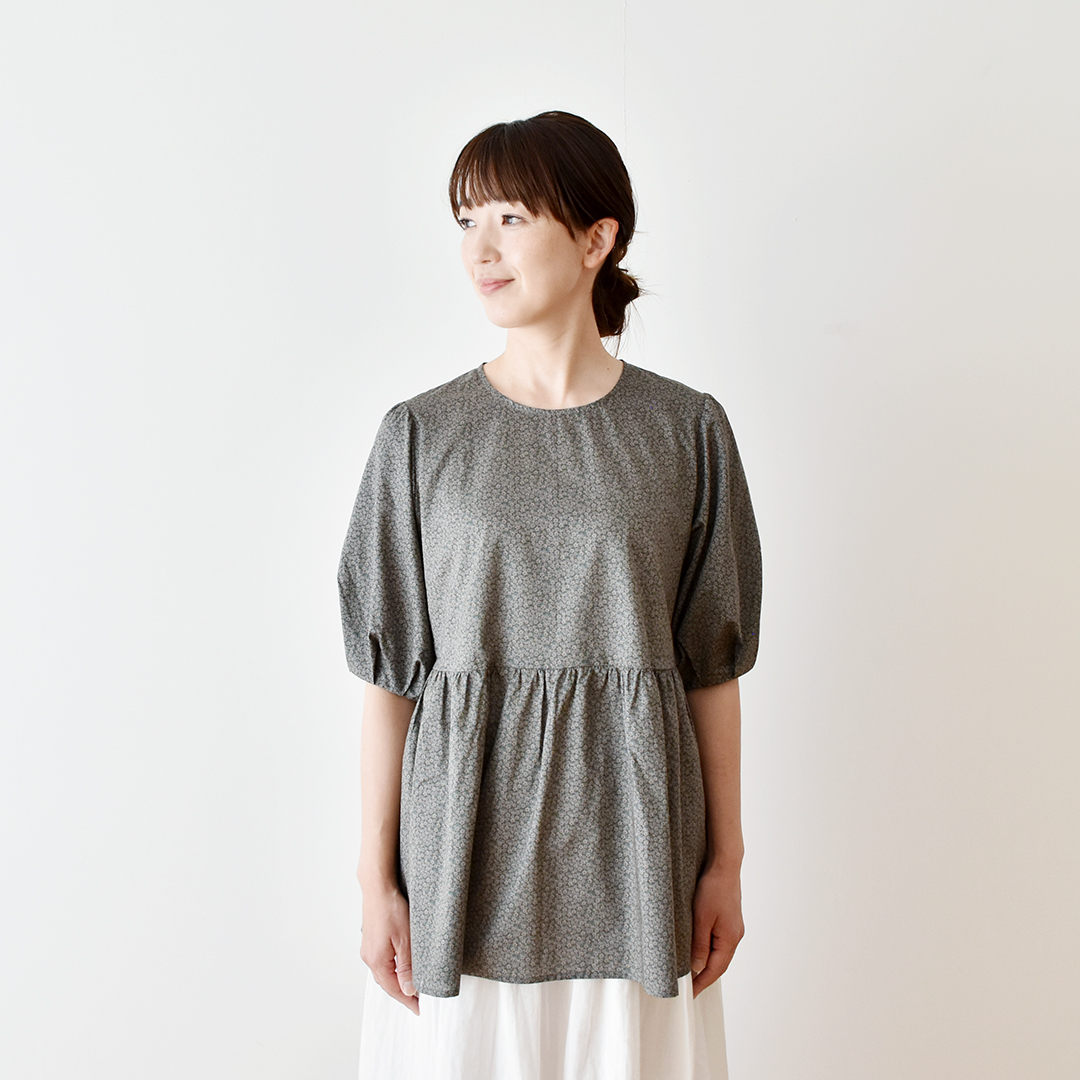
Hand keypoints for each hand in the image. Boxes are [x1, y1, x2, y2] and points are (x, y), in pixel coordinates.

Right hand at [359, 881, 419, 1014]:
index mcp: (376, 961)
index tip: (420, 1010)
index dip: (408, 1001)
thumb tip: (409, 990)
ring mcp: (368, 949)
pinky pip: (382, 962)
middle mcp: (369, 958)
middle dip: (402, 994)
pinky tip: (401, 967)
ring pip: (384, 973)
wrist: (377, 887)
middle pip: (387, 983)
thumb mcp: (405, 939)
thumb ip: (407, 966)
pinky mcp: (370, 940)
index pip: (394, 990)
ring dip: (397, 981)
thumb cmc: (391, 909)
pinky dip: (392, 969)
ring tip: (413, 986)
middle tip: (419, 1001)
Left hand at [689, 863, 743, 997]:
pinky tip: (700, 949)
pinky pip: (719, 941)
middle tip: (689, 986)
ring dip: (707, 962)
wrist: (724, 866)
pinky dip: (709, 950)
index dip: (702, 983)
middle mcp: (735, 936)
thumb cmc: (713, 889)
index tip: (691, 994)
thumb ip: (699, 944)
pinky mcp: (729, 919)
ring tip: (691, 972)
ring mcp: (733, 928)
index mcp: (730, 939)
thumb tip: (697, 967)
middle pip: (719, 963)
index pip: (715, 969)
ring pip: (719, 952)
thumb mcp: (702, 918)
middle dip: (704, 976)